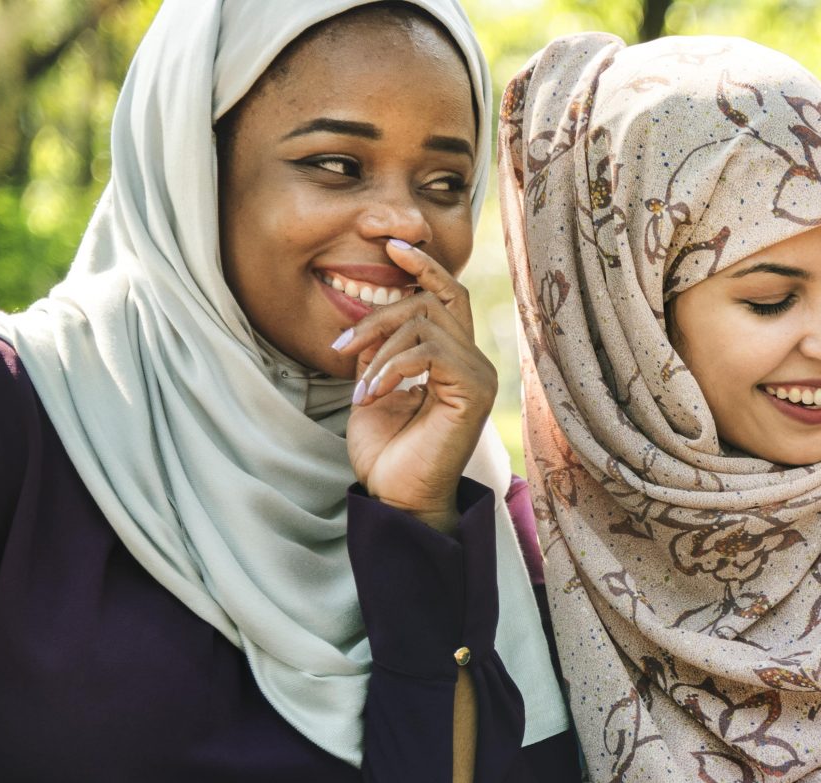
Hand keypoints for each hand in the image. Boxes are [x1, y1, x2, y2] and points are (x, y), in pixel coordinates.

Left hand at [337, 237, 498, 533]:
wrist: (398, 498)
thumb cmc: (388, 452)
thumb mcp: (372, 387)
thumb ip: (378, 350)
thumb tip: (368, 314)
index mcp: (453, 358)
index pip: (449, 294)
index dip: (423, 265)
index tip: (391, 246)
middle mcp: (473, 362)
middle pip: (432, 300)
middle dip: (381, 313)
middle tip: (342, 345)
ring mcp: (478, 375)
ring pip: (426, 323)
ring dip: (379, 350)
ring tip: (357, 386)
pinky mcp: (473, 392)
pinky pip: (429, 352)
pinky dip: (391, 368)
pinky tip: (371, 396)